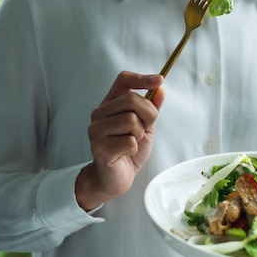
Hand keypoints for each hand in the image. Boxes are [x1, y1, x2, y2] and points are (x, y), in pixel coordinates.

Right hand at [75, 71, 164, 210]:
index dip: (142, 78)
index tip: (159, 79)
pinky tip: (126, 153)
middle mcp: (99, 114)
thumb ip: (151, 109)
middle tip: (145, 129)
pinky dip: (134, 149)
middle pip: (132, 99)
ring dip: (139, 134)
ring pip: (131, 120)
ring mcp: (96, 130)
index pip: (123, 80)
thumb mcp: (145, 127)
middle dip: (148, 114)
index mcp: (110, 105)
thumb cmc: (128, 151)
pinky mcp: (99, 148)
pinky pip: (129, 141)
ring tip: (132, 143)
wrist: (115, 178)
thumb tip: (160, 89)